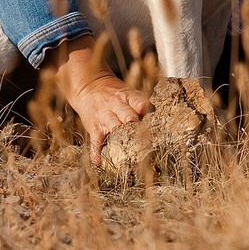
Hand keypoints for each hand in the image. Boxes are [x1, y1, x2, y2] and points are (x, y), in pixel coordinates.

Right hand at [47, 36, 148, 163]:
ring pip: (114, 128)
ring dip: (122, 140)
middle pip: (129, 117)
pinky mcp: (94, 127)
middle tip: (147, 142)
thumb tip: (160, 120)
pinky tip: (100, 161)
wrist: (88, 87)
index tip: (156, 125)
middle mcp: (117, 106)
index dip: (148, 114)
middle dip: (137, 128)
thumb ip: (141, 106)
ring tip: (129, 154)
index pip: (140, 103)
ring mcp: (105, 117)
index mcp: (128, 97)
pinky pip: (96, 141)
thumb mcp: (128, 93)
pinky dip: (97, 152)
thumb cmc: (115, 95)